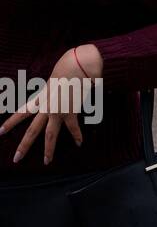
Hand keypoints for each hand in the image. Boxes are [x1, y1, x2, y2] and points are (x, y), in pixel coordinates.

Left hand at [0, 45, 102, 164]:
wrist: (78, 65)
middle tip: (16, 158)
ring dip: (48, 149)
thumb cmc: (68, 65)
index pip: (21, 112)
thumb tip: (57, 91)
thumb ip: (52, 87)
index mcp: (40, 98)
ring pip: (50, 135)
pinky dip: (77, 135)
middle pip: (32, 131)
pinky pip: (73, 127)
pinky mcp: (71, 111)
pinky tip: (79, 143)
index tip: (0, 132)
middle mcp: (46, 107)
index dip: (10, 122)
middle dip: (24, 145)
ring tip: (46, 161)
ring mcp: (58, 111)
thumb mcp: (54, 78)